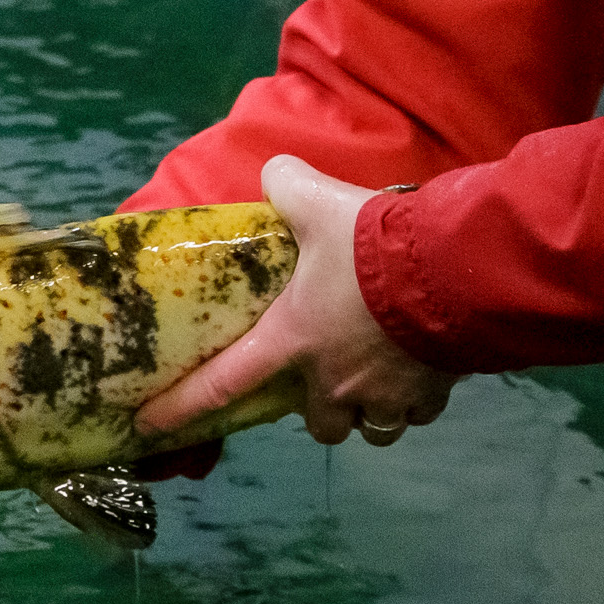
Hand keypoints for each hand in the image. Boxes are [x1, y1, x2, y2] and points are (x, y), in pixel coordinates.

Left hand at [134, 155, 458, 445]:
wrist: (454, 270)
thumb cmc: (373, 244)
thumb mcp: (317, 201)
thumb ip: (286, 186)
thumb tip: (274, 174)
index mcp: (293, 339)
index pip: (223, 382)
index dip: (182, 408)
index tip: (149, 428)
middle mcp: (334, 381)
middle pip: (320, 425)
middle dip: (321, 411)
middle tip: (327, 379)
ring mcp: (386, 395)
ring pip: (371, 430)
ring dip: (369, 412)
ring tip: (377, 382)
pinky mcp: (432, 395)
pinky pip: (418, 414)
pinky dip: (415, 401)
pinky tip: (421, 371)